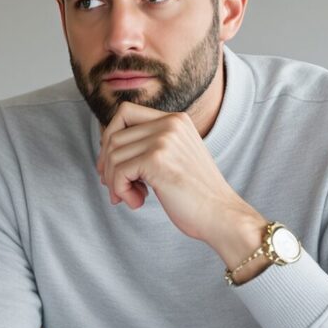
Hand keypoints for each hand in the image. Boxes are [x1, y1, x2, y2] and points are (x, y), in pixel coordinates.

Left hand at [96, 102, 265, 264]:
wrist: (221, 215)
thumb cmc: (195, 194)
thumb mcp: (174, 157)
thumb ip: (150, 145)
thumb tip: (106, 147)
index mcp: (176, 120)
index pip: (124, 112)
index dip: (110, 138)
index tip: (114, 163)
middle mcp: (170, 123)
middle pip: (114, 135)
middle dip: (107, 164)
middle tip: (116, 187)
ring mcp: (164, 140)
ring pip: (113, 155)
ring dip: (114, 182)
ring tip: (131, 197)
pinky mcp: (156, 160)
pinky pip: (118, 172)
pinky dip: (120, 191)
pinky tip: (137, 202)